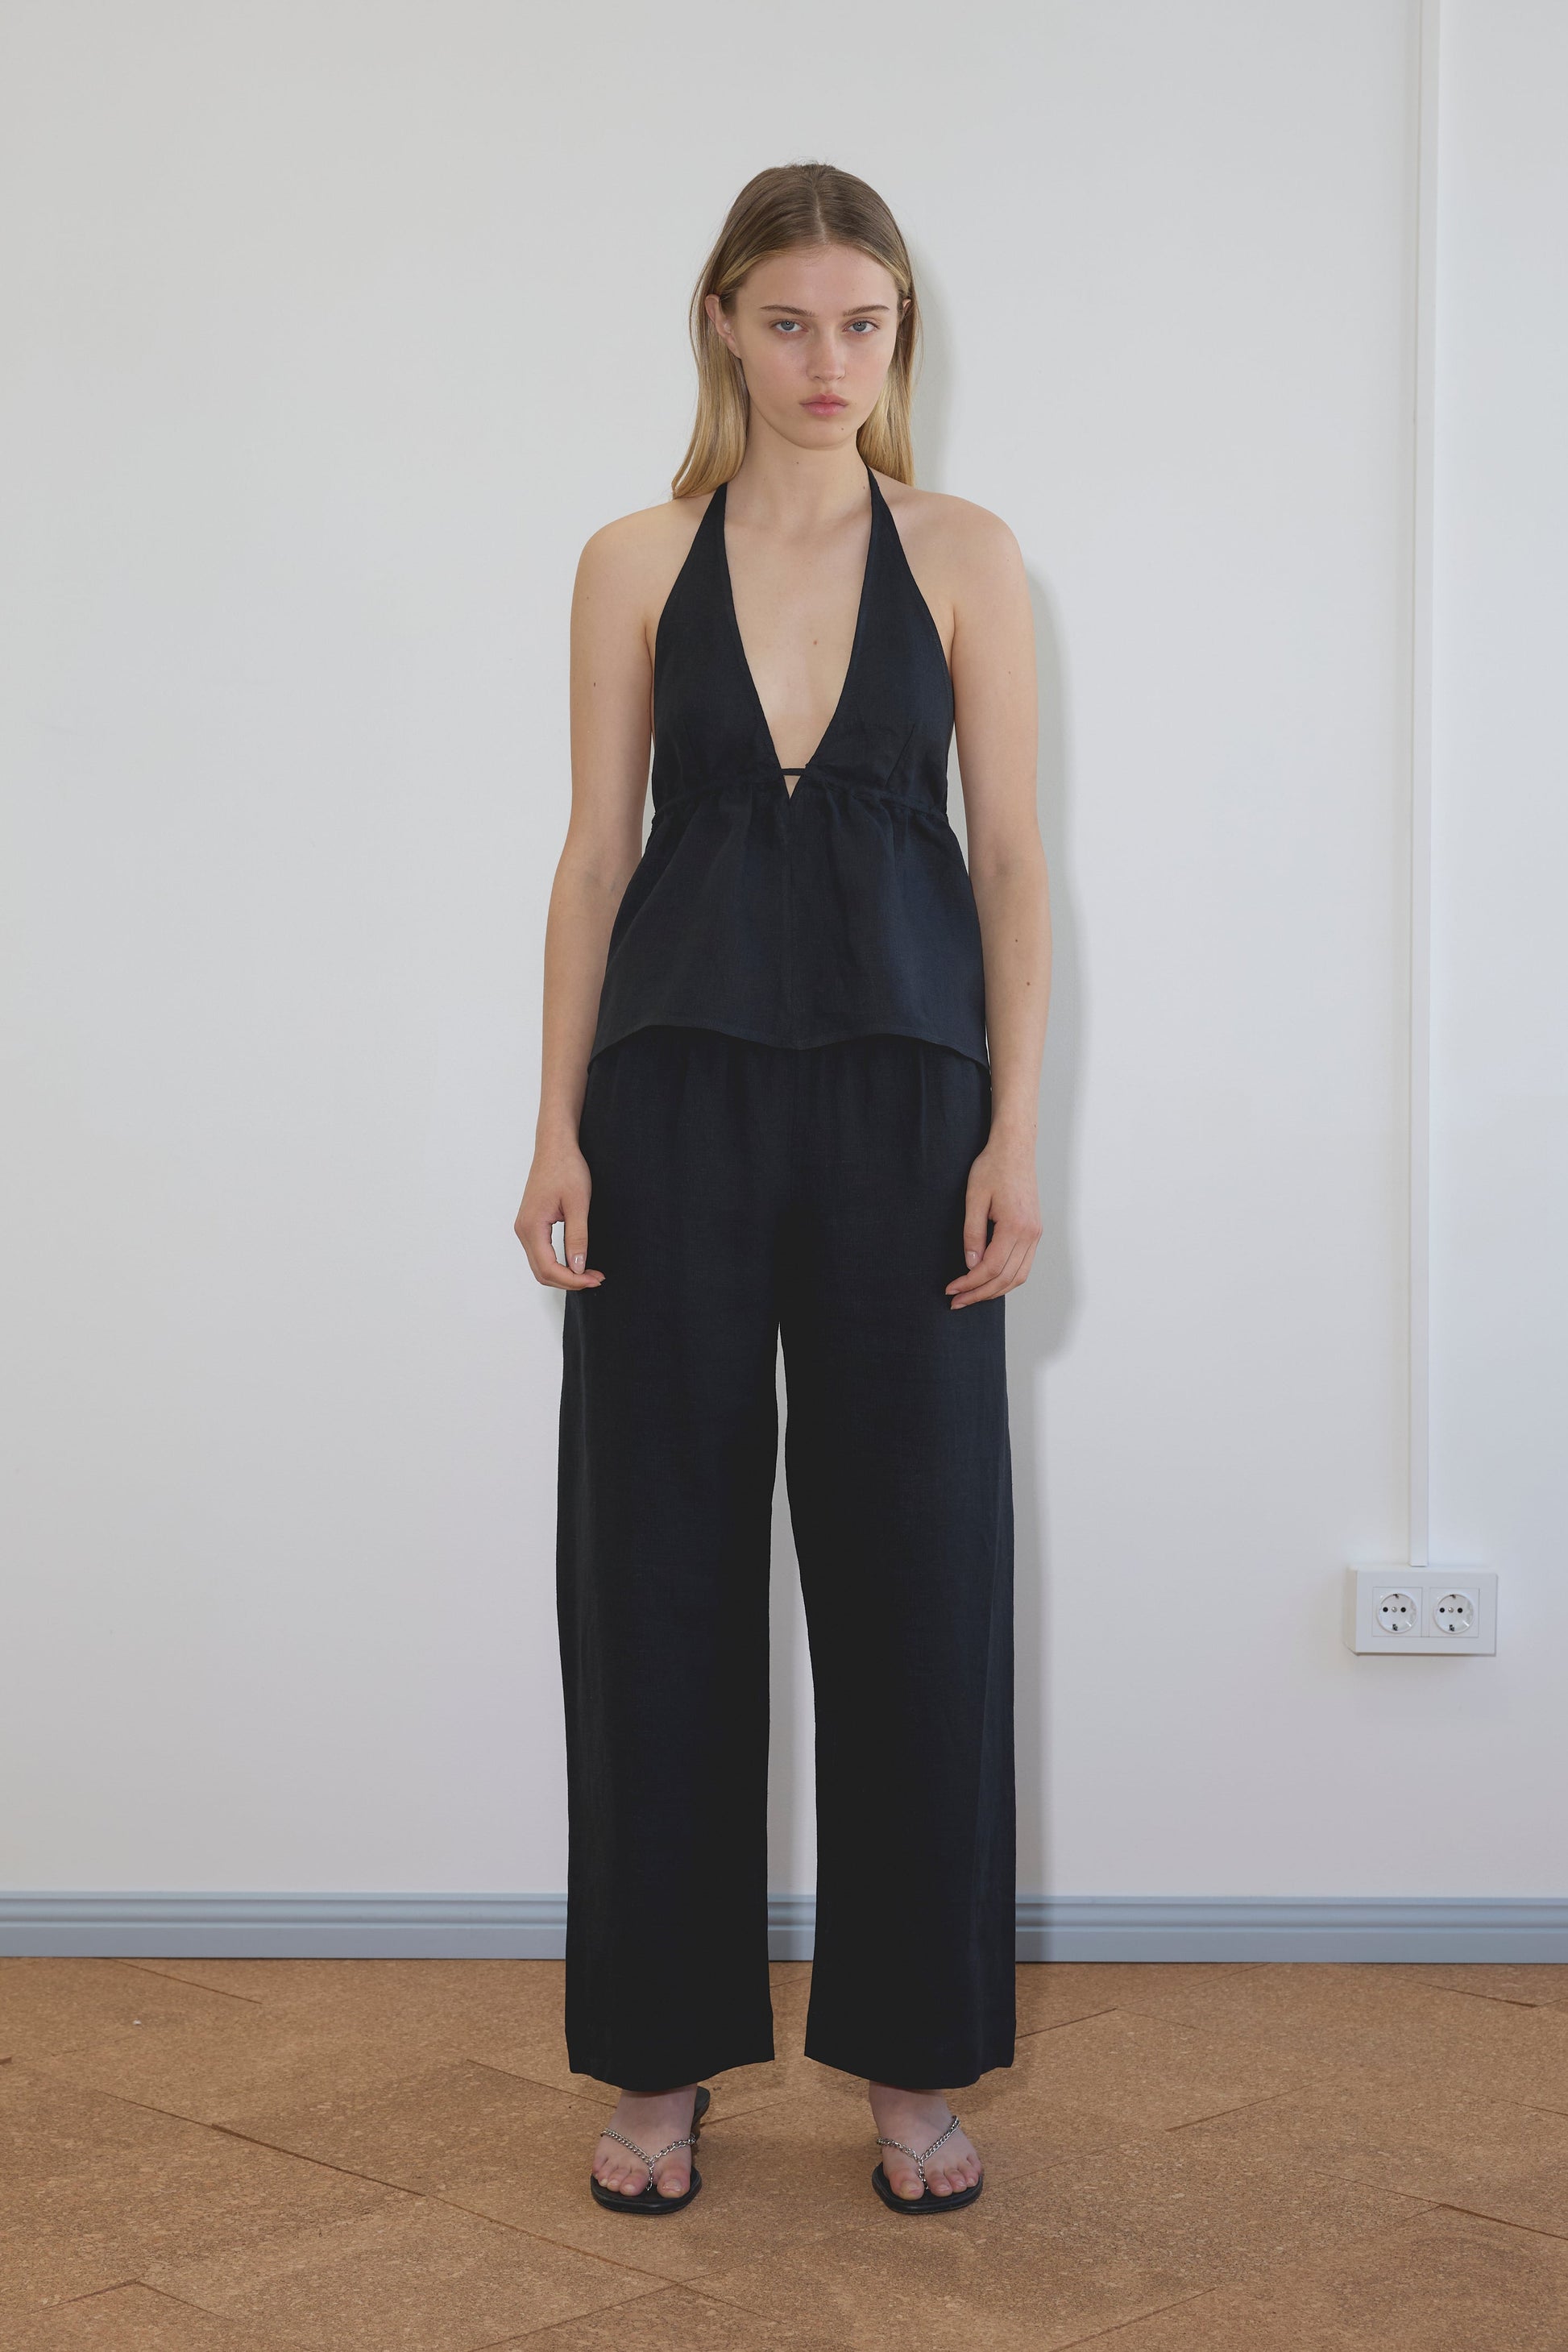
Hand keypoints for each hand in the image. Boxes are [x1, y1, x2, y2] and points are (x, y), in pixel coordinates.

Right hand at [515, 1139, 604, 1291]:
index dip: (573, 1280)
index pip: (549, 1268)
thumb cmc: (566, 1168)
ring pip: (540, 1265)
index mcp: (532, 1226)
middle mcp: (523, 1230)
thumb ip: (577, 1238)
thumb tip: (578, 1268)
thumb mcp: (578, 1204)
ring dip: (564, 1274)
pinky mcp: (531, 1224)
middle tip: (596, 1279)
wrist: (555, 1146)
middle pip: (542, 1272)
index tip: (596, 1279)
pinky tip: (577, 1262)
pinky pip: (541, 1253)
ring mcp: (525, 1227)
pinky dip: (558, 1263)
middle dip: (569, 1281)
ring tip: (590, 1273)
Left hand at [945, 1127, 1040, 1307]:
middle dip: (979, 1293)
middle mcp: (1030, 1234)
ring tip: (971, 1296)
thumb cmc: (992, 1168)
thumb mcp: (974, 1198)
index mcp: (1015, 1226)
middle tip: (956, 1301)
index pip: (991, 1267)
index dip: (969, 1283)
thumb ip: (972, 1233)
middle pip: (1006, 1278)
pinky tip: (989, 1282)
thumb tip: (970, 1264)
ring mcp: (1035, 1234)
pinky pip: (1023, 1266)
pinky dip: (1007, 1279)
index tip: (951, 1289)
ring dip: (994, 1291)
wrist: (1015, 1150)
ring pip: (1018, 1277)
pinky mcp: (1034, 1232)